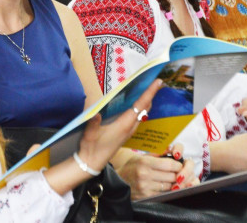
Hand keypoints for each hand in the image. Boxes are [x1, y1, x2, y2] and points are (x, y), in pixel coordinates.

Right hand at [43, 79, 161, 195]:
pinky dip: (141, 109)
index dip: (149, 93)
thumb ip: (93, 123)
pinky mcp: (125, 134)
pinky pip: (137, 118)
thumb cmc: (91, 148)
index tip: (158, 82)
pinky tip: (138, 105)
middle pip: (145, 108)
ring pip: (142, 114)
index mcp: (124, 125)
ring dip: (147, 102)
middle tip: (157, 82)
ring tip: (150, 90)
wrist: (91, 163)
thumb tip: (96, 113)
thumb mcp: (89, 135)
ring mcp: (128, 131)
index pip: (140, 106)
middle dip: (151, 95)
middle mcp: (129, 127)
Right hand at [115, 145, 197, 199]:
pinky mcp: (146, 196)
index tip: (179, 164)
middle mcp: (144, 175)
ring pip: (169, 186)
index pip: (170, 164)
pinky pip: (164, 194)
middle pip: (172, 176)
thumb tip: (173, 152)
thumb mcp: (142, 156)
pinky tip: (164, 186)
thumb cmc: (131, 167)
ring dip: (173, 183)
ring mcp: (145, 187)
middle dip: (177, 174)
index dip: (178, 164)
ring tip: (171, 178)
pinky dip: (167, 190)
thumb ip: (158, 154)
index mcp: (144, 162)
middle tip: (178, 172)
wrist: (118, 181)